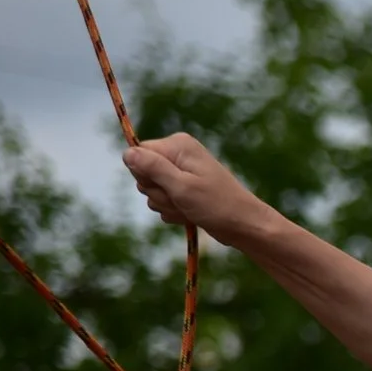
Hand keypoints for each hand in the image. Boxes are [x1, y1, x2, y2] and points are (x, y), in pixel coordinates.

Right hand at [122, 134, 272, 243]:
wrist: (244, 225)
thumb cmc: (217, 205)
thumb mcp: (181, 186)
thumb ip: (153, 168)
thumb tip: (127, 152)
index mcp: (178, 145)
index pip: (138, 153)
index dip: (145, 174)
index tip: (165, 184)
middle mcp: (178, 156)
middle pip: (143, 174)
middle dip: (158, 193)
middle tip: (181, 199)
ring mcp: (181, 174)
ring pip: (151, 192)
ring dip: (167, 205)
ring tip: (189, 208)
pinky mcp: (183, 191)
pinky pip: (163, 203)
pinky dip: (174, 212)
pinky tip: (191, 214)